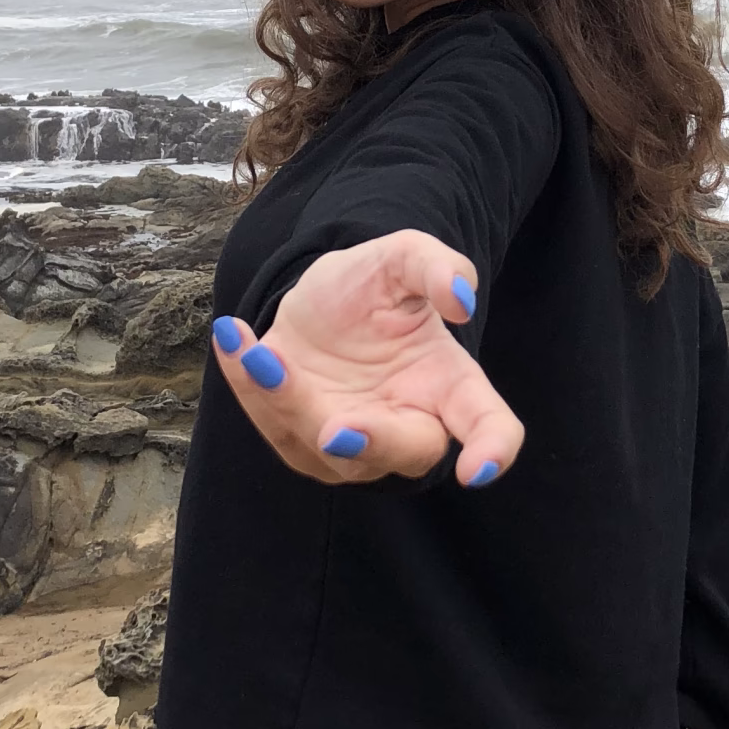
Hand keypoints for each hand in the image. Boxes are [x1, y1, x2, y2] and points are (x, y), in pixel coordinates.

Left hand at [209, 229, 523, 486]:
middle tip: (337, 430)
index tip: (476, 470)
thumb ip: (436, 267)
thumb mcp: (403, 258)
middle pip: (405, 453)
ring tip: (261, 356)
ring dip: (289, 404)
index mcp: (450, 387)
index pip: (489, 428)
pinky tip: (235, 338)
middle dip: (372, 444)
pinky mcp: (297, 439)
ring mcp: (350, 444)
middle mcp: (407, 425)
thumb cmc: (375, 289)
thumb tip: (459, 300)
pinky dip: (249, 382)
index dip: (493, 452)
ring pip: (325, 447)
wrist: (317, 299)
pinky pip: (271, 422)